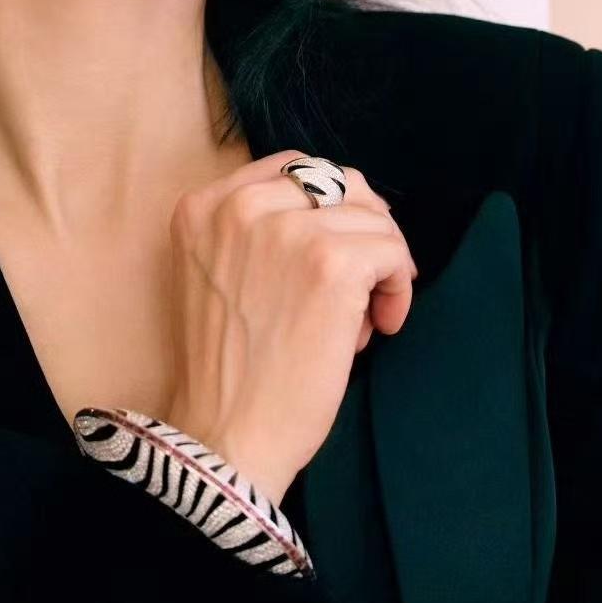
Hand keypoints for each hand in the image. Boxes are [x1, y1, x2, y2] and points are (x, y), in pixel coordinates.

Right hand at [165, 149, 417, 505]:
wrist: (225, 433)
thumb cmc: (229, 369)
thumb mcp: (217, 275)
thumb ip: (260, 234)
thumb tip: (348, 214)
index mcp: (204, 207)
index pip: (291, 169)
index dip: (331, 205)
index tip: (345, 246)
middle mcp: (239, 206)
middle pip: (339, 182)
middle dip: (365, 227)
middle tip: (370, 280)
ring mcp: (286, 231)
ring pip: (373, 218)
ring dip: (382, 265)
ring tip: (364, 319)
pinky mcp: (330, 263)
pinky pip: (392, 251)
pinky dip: (398, 288)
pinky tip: (380, 327)